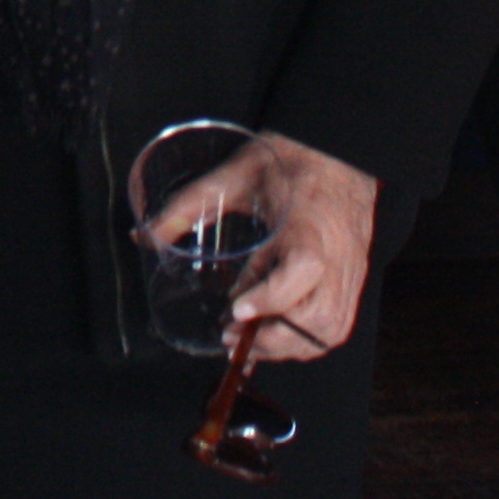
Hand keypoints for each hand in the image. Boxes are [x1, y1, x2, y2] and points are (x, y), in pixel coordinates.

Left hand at [150, 130, 379, 364]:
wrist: (337, 152)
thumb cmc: (287, 161)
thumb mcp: (232, 176)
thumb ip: (188, 207)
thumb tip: (144, 236)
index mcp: (307, 226)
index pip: (303, 270)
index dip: (271, 297)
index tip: (236, 310)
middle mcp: (336, 255)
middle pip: (319, 316)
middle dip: (274, 339)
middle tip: (231, 337)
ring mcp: (349, 272)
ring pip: (331, 329)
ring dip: (290, 347)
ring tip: (250, 342)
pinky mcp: (354, 280)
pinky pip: (339, 324)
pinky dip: (308, 341)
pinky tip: (278, 338)